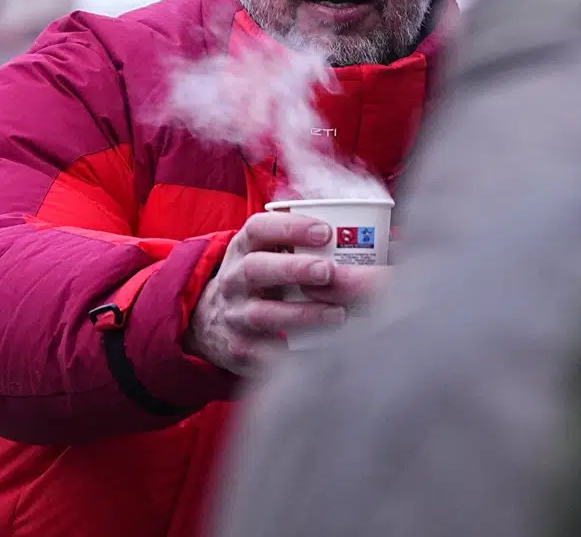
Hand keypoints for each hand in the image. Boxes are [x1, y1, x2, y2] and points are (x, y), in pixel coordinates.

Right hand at [187, 212, 372, 374]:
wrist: (209, 320)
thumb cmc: (260, 278)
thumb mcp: (266, 251)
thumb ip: (301, 239)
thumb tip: (371, 227)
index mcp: (244, 247)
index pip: (259, 228)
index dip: (291, 227)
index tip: (326, 231)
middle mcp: (234, 278)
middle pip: (257, 269)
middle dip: (294, 269)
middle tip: (329, 271)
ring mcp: (234, 314)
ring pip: (263, 314)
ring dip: (302, 314)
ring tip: (339, 315)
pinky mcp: (239, 349)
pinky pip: (264, 353)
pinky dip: (292, 353)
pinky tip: (323, 353)